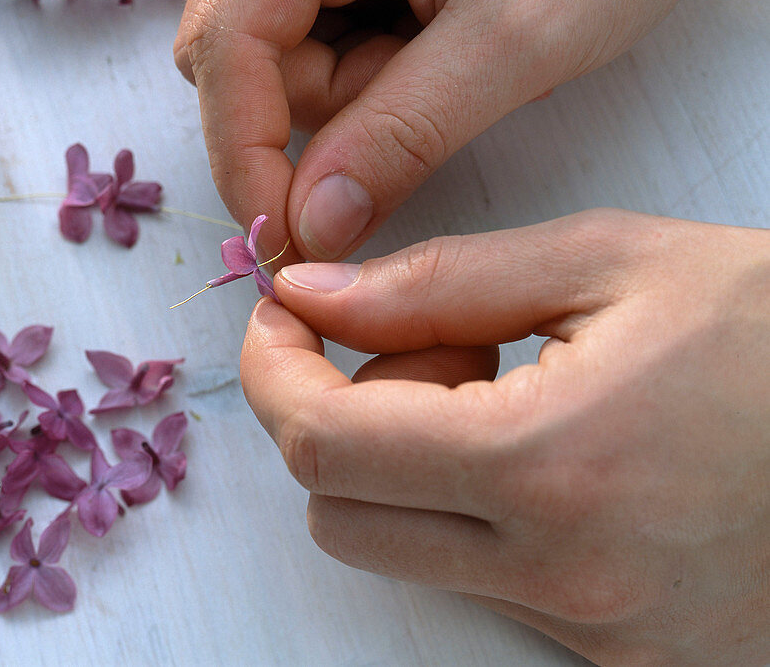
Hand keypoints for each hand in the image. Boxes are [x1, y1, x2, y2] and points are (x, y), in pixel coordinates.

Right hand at [174, 0, 768, 259]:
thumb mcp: (515, 41)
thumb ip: (399, 139)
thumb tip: (308, 228)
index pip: (225, 44)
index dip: (244, 155)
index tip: (288, 242)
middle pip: (236, 55)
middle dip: (316, 115)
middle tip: (417, 116)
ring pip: (272, 60)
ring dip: (350, 97)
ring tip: (447, 62)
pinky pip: (309, 43)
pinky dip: (363, 73)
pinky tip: (430, 47)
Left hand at [241, 210, 769, 665]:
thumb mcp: (607, 262)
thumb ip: (439, 283)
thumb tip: (314, 297)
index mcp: (548, 465)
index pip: (324, 444)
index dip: (273, 373)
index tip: (280, 319)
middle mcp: (560, 576)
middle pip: (340, 511)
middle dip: (339, 415)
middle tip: (425, 343)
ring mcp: (591, 633)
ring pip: (402, 549)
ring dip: (405, 464)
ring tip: (503, 389)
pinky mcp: (618, 655)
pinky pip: (479, 581)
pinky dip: (469, 509)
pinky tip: (545, 448)